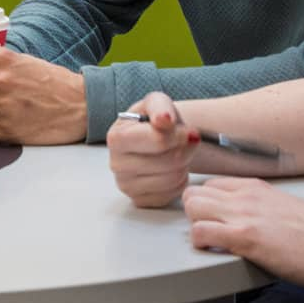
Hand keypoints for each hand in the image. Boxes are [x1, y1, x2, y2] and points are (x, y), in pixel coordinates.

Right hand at [107, 91, 199, 206]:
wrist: (154, 138)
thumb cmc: (154, 120)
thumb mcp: (156, 103)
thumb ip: (161, 107)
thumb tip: (164, 119)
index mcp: (116, 137)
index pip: (158, 141)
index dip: (179, 135)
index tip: (187, 131)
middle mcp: (116, 164)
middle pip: (169, 162)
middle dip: (184, 150)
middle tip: (184, 142)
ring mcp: (126, 185)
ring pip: (173, 179)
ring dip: (183, 165)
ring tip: (177, 153)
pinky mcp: (139, 200)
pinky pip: (172, 194)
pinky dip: (179, 181)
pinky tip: (172, 169)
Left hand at [180, 176, 303, 290]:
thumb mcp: (285, 208)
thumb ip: (263, 208)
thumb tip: (253, 219)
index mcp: (256, 188)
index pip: (211, 184)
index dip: (205, 203)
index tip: (208, 217)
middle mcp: (246, 196)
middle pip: (194, 192)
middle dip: (193, 213)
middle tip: (206, 231)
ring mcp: (243, 215)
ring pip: (191, 207)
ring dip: (194, 225)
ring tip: (210, 242)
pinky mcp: (244, 238)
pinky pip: (200, 233)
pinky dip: (200, 243)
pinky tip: (213, 251)